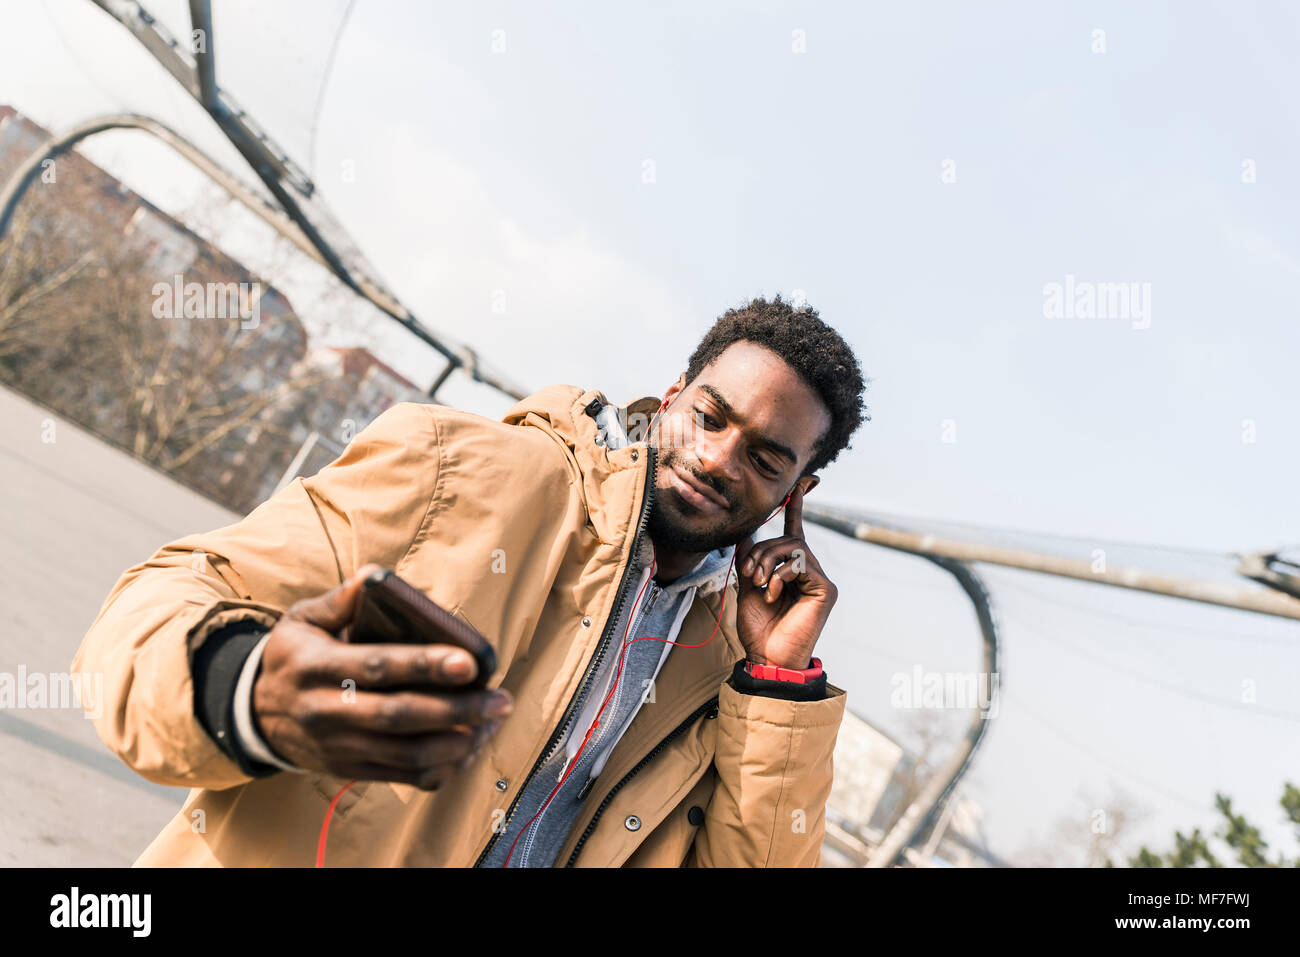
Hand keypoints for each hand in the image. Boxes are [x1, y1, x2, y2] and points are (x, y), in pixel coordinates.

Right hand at [252, 563, 511, 790]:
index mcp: (317, 667)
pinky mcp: (349, 771)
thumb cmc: (294, 657)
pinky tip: (470, 748)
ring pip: (407, 754)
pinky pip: (403, 776)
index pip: (378, 666)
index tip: (470, 662)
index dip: (426, 665)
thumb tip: (374, 576)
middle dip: (458, 710)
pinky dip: (443, 767)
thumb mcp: (303, 620)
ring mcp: (338, 747)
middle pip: (400, 716)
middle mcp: (326, 712)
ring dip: (459, 743)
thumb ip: (341, 600)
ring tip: (493, 722)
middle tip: (501, 700)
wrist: (253, 715)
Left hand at [733, 485, 836, 669]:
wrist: (767, 657)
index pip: (795, 532)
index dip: (796, 507)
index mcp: (792, 570)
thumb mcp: (747, 587)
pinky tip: (774, 593)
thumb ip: (749, 561)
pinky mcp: (826, 589)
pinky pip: (801, 563)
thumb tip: (744, 534)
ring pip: (793, 547)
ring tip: (760, 585)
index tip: (800, 484)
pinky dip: (781, 574)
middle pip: (788, 538)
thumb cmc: (759, 628)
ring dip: (768, 562)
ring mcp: (820, 580)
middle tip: (749, 574)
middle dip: (762, 552)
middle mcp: (810, 572)